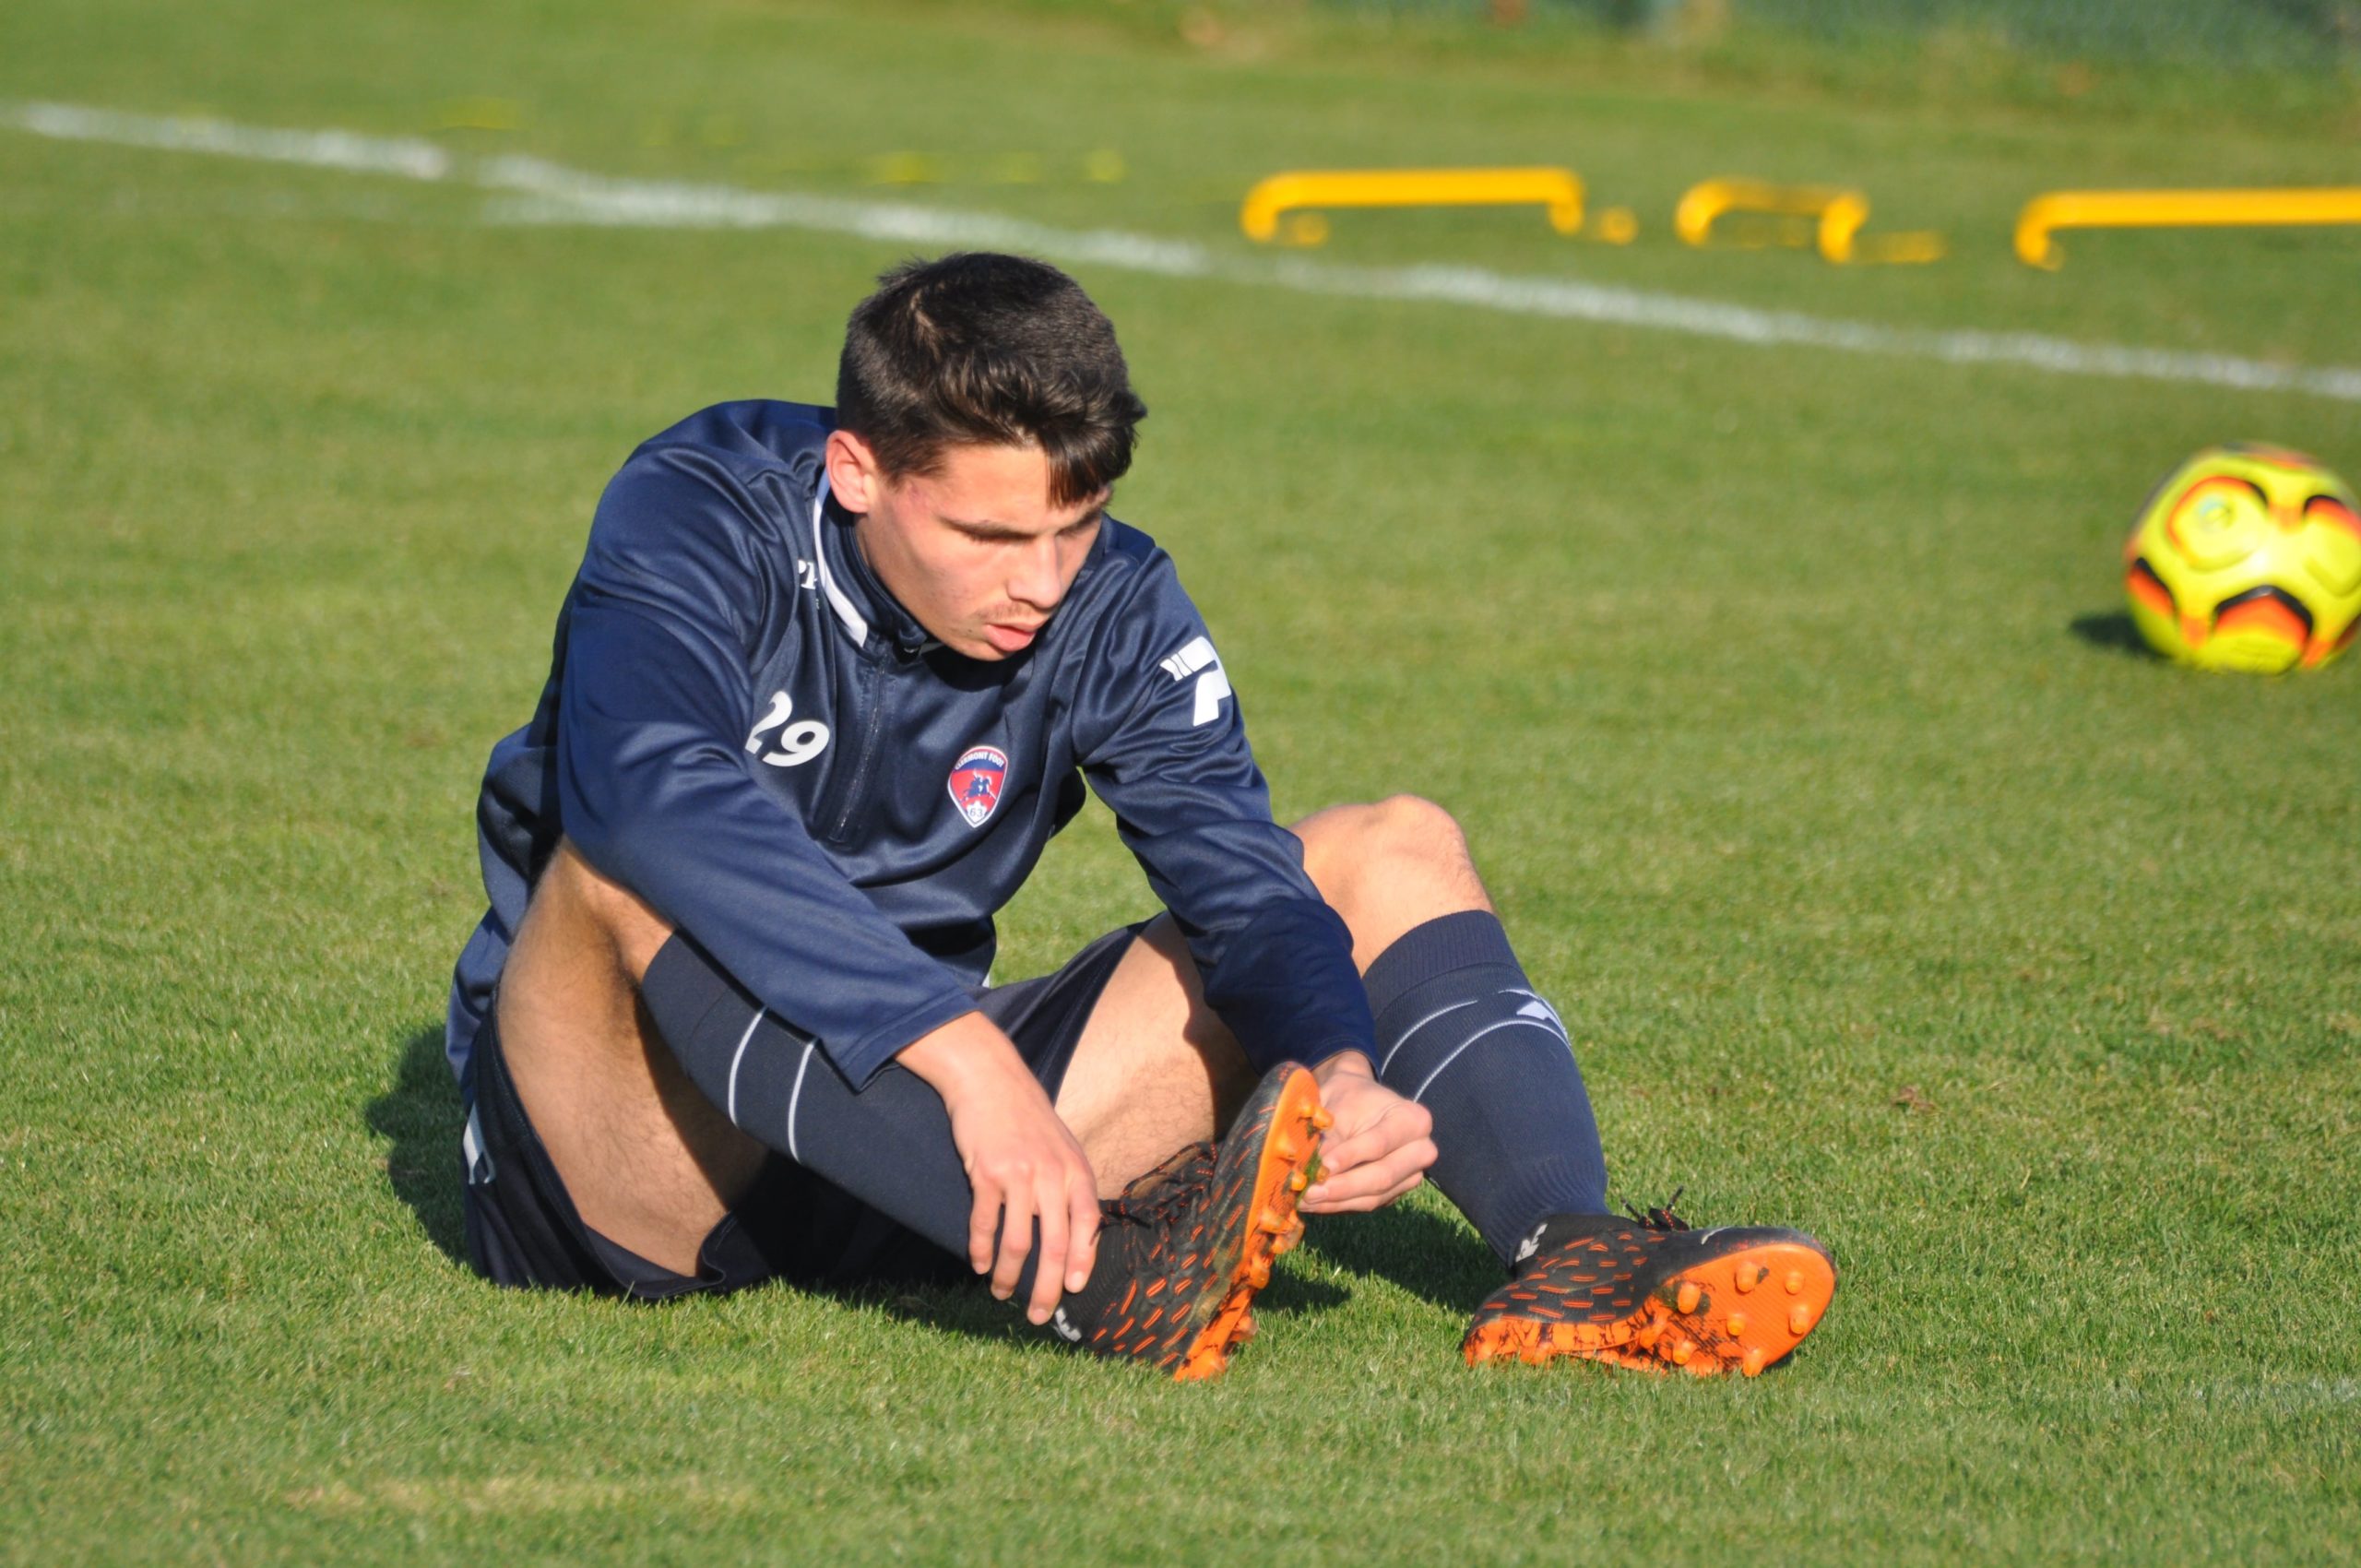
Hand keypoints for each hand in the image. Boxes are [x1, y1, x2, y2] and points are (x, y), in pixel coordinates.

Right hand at [897, 1013, 1100, 1323]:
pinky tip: (978, 1265)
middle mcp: (1053, 1175)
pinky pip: (985, 1223)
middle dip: (1047, 1289)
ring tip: (1001, 1292)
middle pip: (1054, 1247)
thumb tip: (1075, 1239)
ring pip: (1018, 1243)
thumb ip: (1070, 1188)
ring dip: (1008, 1276)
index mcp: (1077, 1171)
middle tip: (1039, 1315)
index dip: (1081, 1264)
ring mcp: (1019, 1174)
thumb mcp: (1062, 1148)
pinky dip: (980, 1251)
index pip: (1088, 1228)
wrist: (990, 1079)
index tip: (1071, 1290)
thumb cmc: (1027, 1119)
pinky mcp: (986, 1173)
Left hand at [1300, 1052, 1435, 1213]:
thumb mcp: (1338, 1105)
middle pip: (1383, 1175)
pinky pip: (1366, 1204)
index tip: (1323, 1165)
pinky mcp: (1393, 1193)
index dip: (1351, 1156)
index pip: (1380, 1143)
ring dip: (1336, 1201)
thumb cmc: (1349, 1099)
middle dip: (1344, 1186)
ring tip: (1304, 1200)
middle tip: (1310, 1191)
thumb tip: (1308, 1166)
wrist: (1357, 1104)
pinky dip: (1337, 1205)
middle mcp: (1420, 1152)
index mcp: (1414, 1120)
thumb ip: (1328, 1134)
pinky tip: (1312, 1204)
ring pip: (1374, 1196)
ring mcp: (1409, 1176)